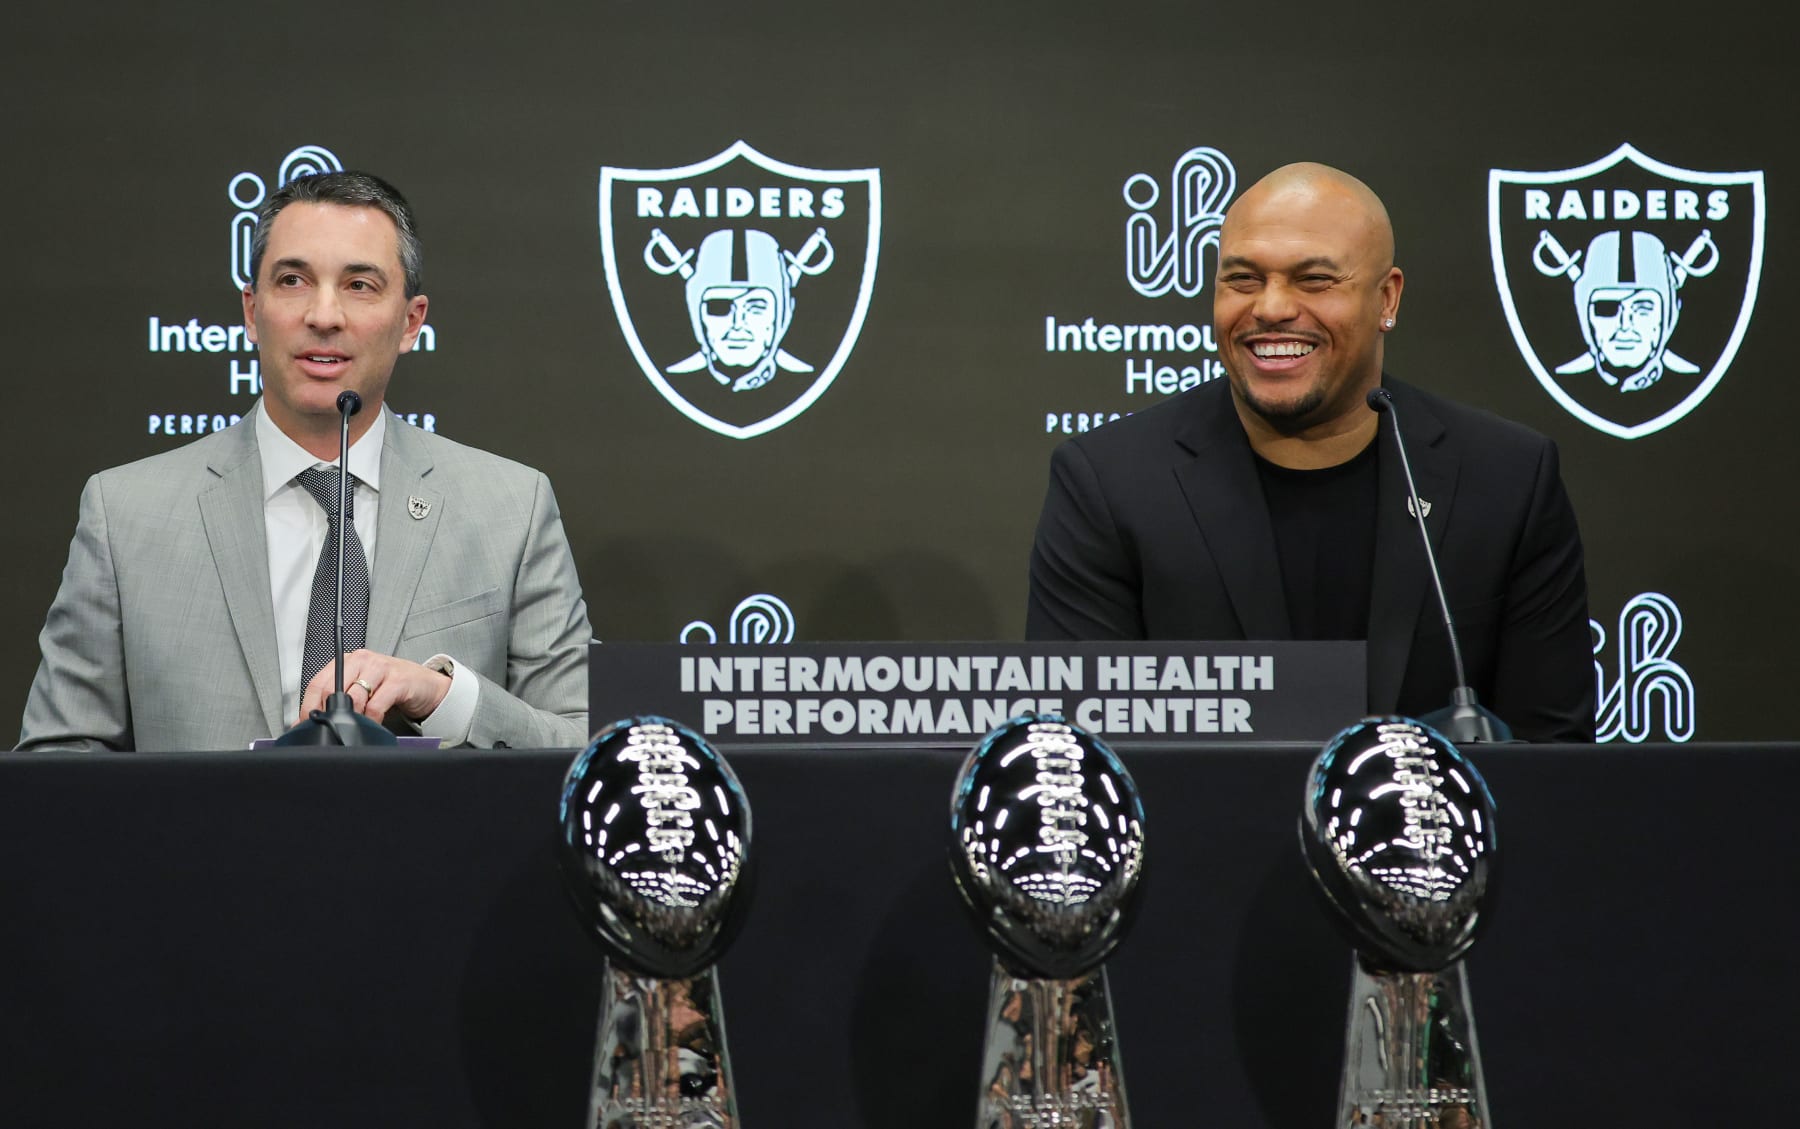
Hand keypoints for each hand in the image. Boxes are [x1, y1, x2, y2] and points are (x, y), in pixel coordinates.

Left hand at [296, 649, 450, 725]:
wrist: (425, 685)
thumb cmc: (391, 687)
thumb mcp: (362, 690)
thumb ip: (338, 700)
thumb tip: (309, 722)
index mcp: (347, 661)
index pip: (318, 683)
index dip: (309, 706)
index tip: (306, 724)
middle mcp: (362, 660)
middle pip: (332, 690)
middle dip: (329, 714)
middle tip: (331, 728)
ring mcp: (380, 668)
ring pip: (354, 697)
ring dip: (352, 718)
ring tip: (355, 726)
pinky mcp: (398, 680)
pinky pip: (376, 705)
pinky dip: (372, 720)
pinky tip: (374, 724)